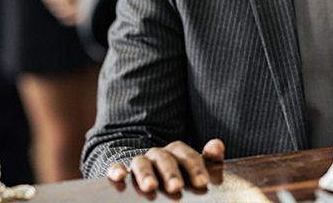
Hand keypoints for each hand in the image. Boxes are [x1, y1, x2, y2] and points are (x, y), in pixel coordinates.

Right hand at [107, 139, 224, 192]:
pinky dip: (116, 170)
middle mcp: (158, 155)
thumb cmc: (178, 173)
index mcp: (177, 153)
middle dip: (170, 173)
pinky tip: (119, 177)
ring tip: (150, 187)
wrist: (150, 172)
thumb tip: (217, 146)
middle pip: (165, 159)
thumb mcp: (195, 167)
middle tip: (176, 187)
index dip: (195, 168)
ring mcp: (140, 162)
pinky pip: (115, 166)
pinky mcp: (121, 170)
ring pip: (141, 162)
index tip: (202, 183)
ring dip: (145, 174)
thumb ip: (209, 158)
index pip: (187, 156)